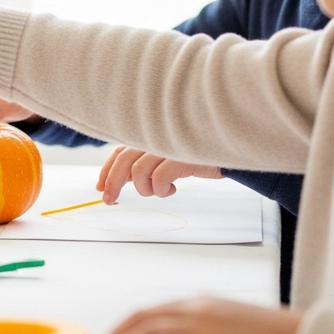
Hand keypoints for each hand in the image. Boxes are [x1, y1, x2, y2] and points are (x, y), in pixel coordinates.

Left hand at [97, 145, 222, 203]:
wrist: (233, 148)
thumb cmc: (199, 154)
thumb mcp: (168, 157)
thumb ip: (146, 163)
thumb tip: (122, 180)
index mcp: (150, 134)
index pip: (119, 151)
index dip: (106, 169)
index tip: (100, 187)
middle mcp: (156, 135)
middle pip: (124, 160)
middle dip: (114, 183)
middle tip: (109, 200)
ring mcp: (169, 144)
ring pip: (139, 171)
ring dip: (146, 189)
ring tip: (159, 191)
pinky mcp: (183, 155)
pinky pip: (159, 177)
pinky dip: (161, 188)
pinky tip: (171, 188)